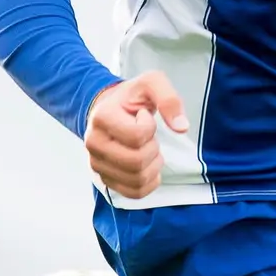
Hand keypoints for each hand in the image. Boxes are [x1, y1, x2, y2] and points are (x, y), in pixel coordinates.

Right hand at [84, 71, 187, 198]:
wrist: (110, 108)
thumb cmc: (132, 96)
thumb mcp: (152, 83)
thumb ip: (169, 99)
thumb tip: (182, 128)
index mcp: (102, 118)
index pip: (137, 136)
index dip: (150, 127)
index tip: (144, 117)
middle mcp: (93, 144)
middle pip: (136, 161)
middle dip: (153, 149)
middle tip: (149, 137)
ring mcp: (97, 164)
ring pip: (137, 180)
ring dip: (153, 165)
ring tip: (147, 149)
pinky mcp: (105, 179)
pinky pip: (134, 193)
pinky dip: (150, 183)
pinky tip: (150, 167)